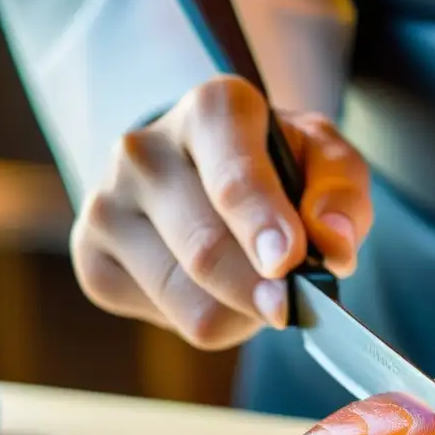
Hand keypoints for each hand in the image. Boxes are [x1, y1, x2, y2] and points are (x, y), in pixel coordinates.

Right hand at [70, 75, 372, 349]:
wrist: (205, 169)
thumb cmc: (277, 165)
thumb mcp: (326, 161)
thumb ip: (341, 195)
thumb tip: (334, 244)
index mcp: (211, 111)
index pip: (234, 180)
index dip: (262, 225)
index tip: (288, 262)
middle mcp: (144, 151)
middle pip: (206, 251)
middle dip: (258, 291)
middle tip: (291, 307)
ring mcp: (107, 206)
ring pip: (187, 300)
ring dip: (241, 314)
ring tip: (260, 290)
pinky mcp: (93, 260)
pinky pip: (168, 322)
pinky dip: (213, 322)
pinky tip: (219, 292)